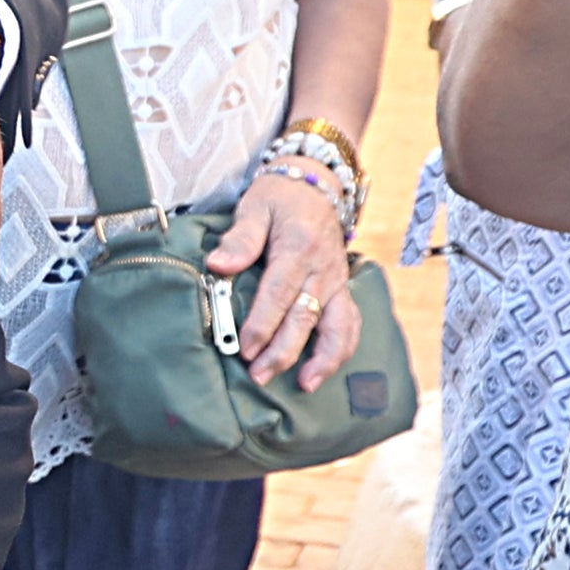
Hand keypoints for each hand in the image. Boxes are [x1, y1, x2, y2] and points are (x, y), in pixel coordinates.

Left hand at [201, 156, 362, 387]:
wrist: (318, 185)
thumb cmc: (280, 197)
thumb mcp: (255, 206)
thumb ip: (240, 238)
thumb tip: (218, 264)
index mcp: (298, 248)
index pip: (279, 293)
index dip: (262, 323)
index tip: (245, 348)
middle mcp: (322, 270)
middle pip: (305, 317)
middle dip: (283, 350)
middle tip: (260, 375)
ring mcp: (336, 282)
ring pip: (337, 326)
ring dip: (322, 359)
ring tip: (304, 385)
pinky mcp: (341, 290)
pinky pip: (350, 324)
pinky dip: (341, 350)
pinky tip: (324, 370)